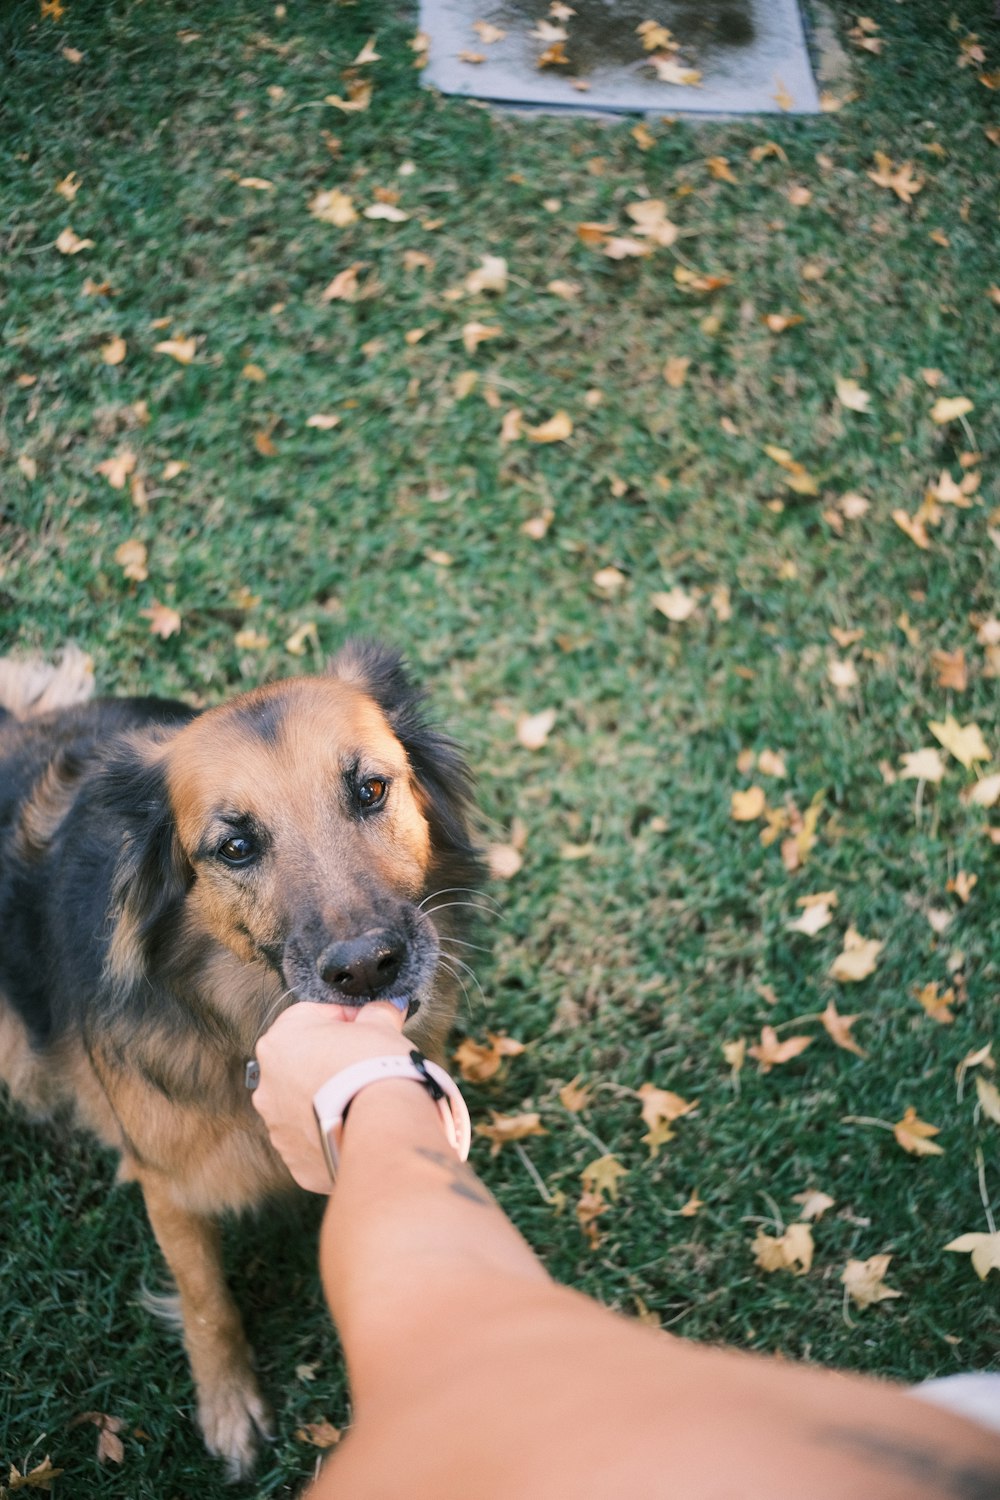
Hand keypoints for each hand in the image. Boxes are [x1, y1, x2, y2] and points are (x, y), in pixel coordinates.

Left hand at [252, 1001, 411, 1192]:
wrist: (381, 1128)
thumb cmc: (373, 1071)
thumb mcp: (380, 1025)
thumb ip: (377, 1012)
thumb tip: (382, 1009)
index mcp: (281, 1040)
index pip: (311, 1016)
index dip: (344, 1019)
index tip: (365, 1027)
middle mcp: (268, 1082)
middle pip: (302, 1061)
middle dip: (331, 1060)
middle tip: (363, 1063)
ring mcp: (277, 1123)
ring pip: (303, 1101)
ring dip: (326, 1096)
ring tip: (360, 1098)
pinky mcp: (293, 1155)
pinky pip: (311, 1136)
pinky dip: (329, 1129)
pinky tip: (354, 1124)